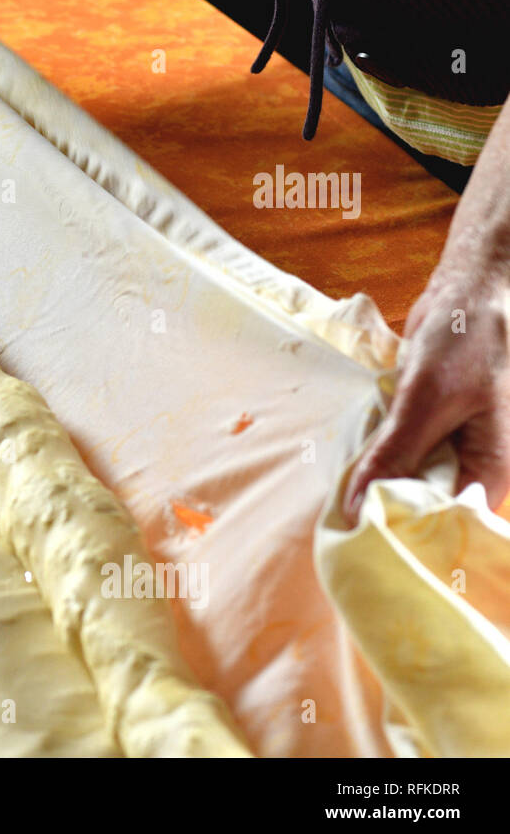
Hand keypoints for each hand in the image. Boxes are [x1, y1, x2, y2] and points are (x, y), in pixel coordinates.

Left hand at [343, 268, 509, 521]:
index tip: (363, 546)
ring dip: (380, 482)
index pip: (450, 526)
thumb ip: (397, 453)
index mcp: (494, 470)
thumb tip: (360, 506)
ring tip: (339, 500)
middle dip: (388, 511)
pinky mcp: (436, 428)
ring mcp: (457, 447)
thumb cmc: (470, 338)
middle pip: (429, 507)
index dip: (409, 538)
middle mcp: (480, 465)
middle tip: (339, 525)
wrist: (476, 287)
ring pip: (412, 480)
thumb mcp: (428, 398)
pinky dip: (381, 455)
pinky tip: (352, 461)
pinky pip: (405, 453)